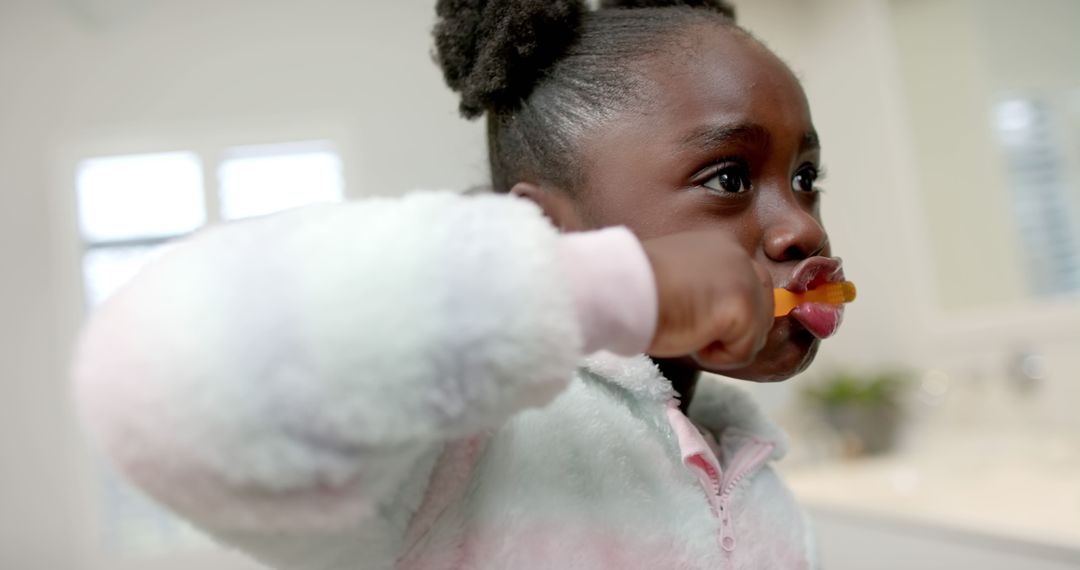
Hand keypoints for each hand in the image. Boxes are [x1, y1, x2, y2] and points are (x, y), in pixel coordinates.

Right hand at [641, 232, 773, 368]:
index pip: (748, 286)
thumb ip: (703, 287)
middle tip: (694, 331)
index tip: (698, 322)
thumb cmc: (633, 289)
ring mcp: (744, 281)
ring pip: (756, 333)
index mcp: (720, 247)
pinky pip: (744, 352)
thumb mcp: (676, 278)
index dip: (730, 314)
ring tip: (688, 333)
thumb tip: (717, 315)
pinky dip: (718, 358)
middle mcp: (739, 258)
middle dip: (735, 331)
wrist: (618, 290)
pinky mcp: (742, 308)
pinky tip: (692, 342)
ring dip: (724, 344)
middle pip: (763, 310)